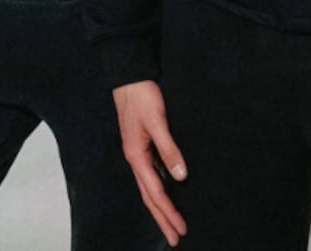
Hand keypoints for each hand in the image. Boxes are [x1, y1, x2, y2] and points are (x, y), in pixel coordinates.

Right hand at [113, 79, 188, 245]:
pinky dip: (159, 189)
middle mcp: (135, 157)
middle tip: (175, 238)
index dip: (169, 212)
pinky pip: (150, 174)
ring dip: (160, 206)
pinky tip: (168, 192)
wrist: (129, 76)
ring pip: (149, 186)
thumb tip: (180, 176)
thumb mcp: (157, 121)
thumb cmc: (141, 96)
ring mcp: (137, 152)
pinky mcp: (141, 145)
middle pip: (148, 195)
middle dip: (162, 218)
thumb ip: (169, 149)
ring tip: (171, 222)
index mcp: (136, 155)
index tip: (181, 229)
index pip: (155, 192)